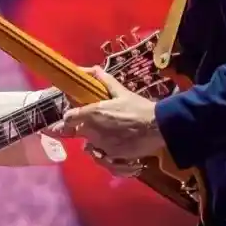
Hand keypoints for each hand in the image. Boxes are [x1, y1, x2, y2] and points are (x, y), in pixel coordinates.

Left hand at [46, 67, 164, 167]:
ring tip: (109, 134)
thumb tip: (93, 69)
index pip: (68, 118)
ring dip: (95, 140)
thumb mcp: (122, 92)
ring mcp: (101, 145)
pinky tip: (114, 145)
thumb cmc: (138, 108)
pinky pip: (100, 155)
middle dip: (84, 128)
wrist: (157, 128)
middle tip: (98, 123)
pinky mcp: (111, 156)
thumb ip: (105, 81)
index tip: (74, 116)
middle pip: (79, 131)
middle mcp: (92, 130)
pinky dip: (104, 151)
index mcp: (93, 113)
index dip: (70, 117)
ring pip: (89, 144)